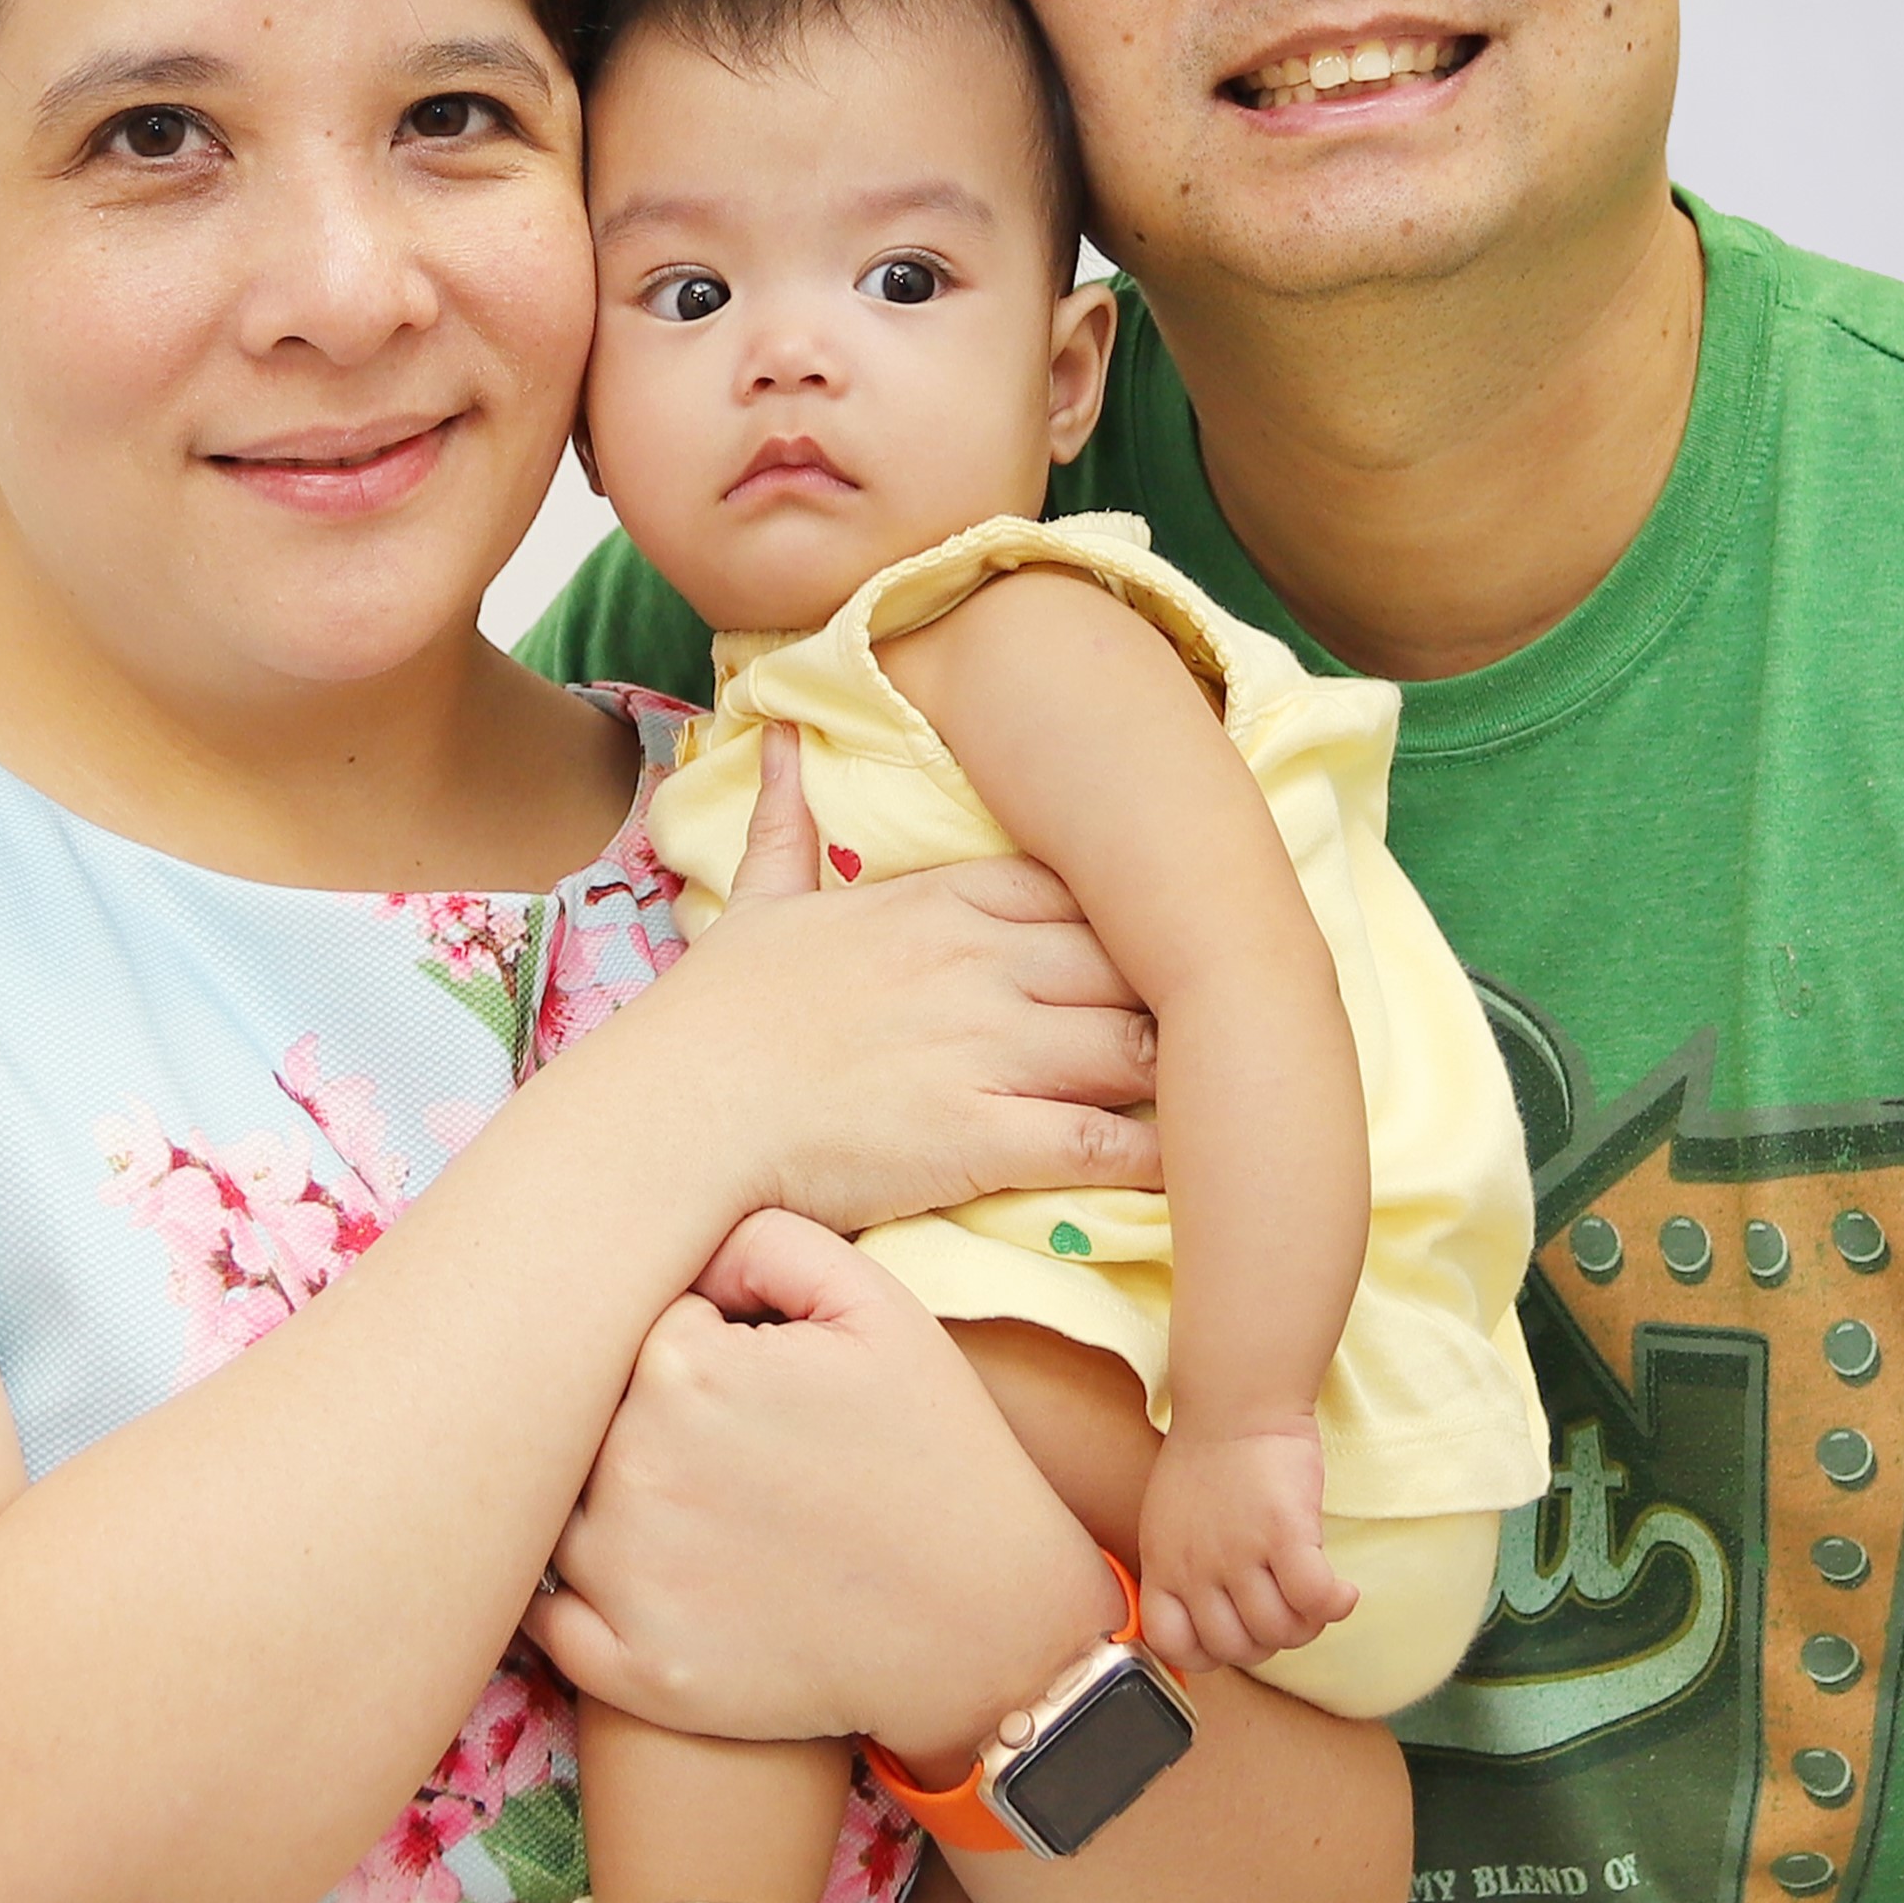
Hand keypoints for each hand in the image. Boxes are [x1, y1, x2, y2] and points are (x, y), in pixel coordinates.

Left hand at [527, 1210, 1108, 1765]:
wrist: (989, 1628)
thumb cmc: (939, 1456)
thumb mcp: (881, 1309)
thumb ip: (768, 1241)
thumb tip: (685, 1240)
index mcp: (680, 1370)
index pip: (637, 1328)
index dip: (694, 1347)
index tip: (750, 1381)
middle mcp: (632, 1470)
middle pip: (588, 1413)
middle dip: (643, 1420)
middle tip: (731, 1452)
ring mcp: (623, 1578)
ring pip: (560, 1505)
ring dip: (601, 1501)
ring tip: (701, 1513)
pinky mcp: (631, 1666)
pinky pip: (548, 1619)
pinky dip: (574, 1598)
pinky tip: (635, 1577)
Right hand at [549, 733, 1157, 1235]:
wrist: (681, 1107)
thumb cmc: (715, 1013)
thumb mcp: (757, 899)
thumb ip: (787, 820)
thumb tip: (780, 735)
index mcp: (939, 904)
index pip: (1080, 887)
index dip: (1131, 917)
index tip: (1155, 945)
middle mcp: (980, 964)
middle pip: (1133, 960)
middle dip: (1179, 994)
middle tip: (1213, 1028)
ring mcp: (988, 1047)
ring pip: (1139, 1043)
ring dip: (1186, 1070)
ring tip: (1222, 1094)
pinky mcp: (983, 1135)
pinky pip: (1105, 1141)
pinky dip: (1160, 1154)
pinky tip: (1192, 1167)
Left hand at [1128, 1423, 1351, 1676]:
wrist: (1235, 1404)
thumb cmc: (1205, 1462)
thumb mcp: (1167, 1524)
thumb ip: (1182, 1571)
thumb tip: (1209, 1619)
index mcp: (1164, 1567)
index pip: (1174, 1647)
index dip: (1211, 1654)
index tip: (1237, 1632)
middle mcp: (1197, 1567)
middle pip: (1238, 1649)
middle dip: (1269, 1642)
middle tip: (1287, 1612)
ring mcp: (1239, 1552)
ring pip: (1281, 1631)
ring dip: (1308, 1626)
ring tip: (1316, 1598)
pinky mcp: (1284, 1532)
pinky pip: (1315, 1598)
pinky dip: (1336, 1605)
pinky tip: (1343, 1592)